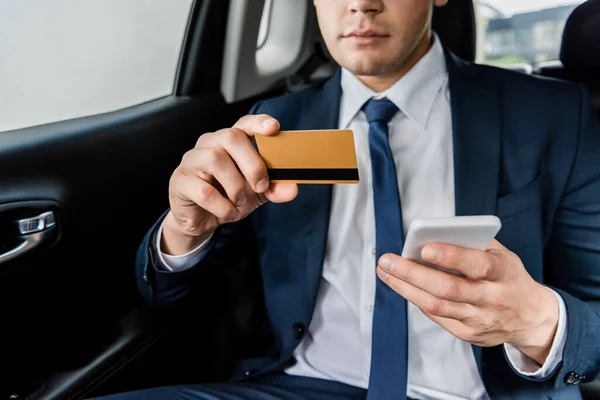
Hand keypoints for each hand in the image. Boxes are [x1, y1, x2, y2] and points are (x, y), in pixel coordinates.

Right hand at [162, 114, 297, 254]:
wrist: (200, 220)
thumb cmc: (227, 197)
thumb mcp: (255, 194)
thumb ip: (273, 189)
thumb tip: (292, 189)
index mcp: (229, 142)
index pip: (243, 124)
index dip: (258, 123)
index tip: (274, 128)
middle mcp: (209, 144)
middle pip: (231, 137)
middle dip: (252, 163)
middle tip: (261, 186)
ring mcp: (192, 161)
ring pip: (215, 158)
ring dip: (235, 185)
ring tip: (240, 202)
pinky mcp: (180, 181)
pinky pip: (203, 190)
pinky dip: (222, 206)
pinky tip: (228, 213)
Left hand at [376, 240, 559, 365]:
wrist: (531, 317)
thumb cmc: (507, 276)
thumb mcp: (502, 254)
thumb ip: (473, 243)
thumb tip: (434, 234)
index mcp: (503, 273)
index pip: (478, 265)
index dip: (451, 257)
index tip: (425, 247)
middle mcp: (492, 299)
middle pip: (448, 289)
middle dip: (413, 274)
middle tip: (387, 261)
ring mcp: (480, 320)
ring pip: (436, 306)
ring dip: (406, 288)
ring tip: (385, 272)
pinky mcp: (469, 334)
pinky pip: (437, 316)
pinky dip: (417, 299)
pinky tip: (403, 286)